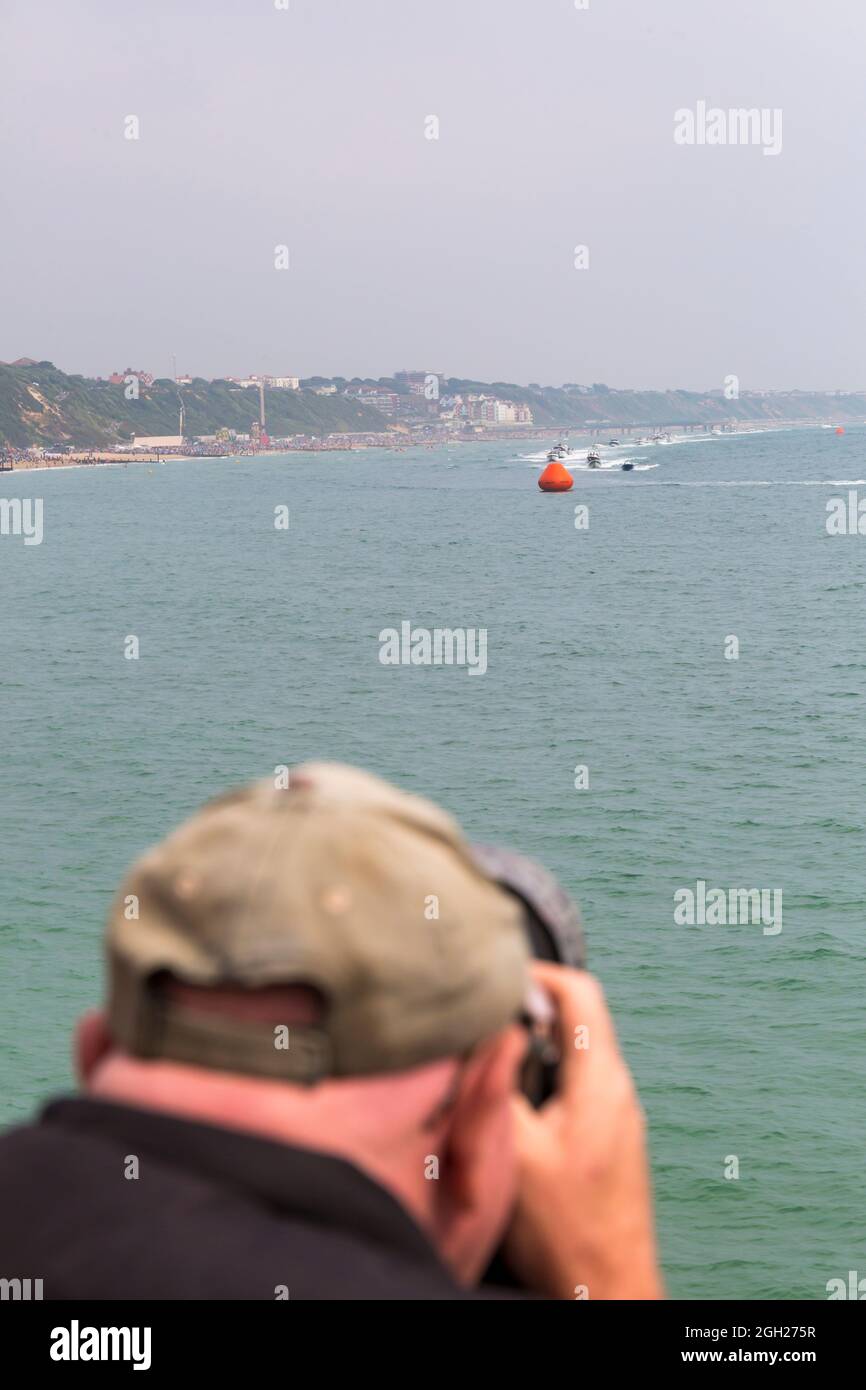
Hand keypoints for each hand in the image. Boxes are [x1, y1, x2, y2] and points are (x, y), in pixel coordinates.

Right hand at [505, 964, 662, 1299]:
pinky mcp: (608, 1142)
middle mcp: (617, 1091)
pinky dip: (542, 1084)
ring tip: (488, 1065)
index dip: (537, 971)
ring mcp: (617, 1118)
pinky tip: (510, 1112)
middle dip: (525, 1012)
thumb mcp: (516, 1149)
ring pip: (572, 1057)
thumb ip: (498, 1083)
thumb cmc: (567, 1230)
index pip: (580, 991)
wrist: (606, 1289)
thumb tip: (481, 1036)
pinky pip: (575, 1090)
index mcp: (601, 1079)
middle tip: (480, 1023)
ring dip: (530, 1052)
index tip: (496, 975)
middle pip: (575, 1020)